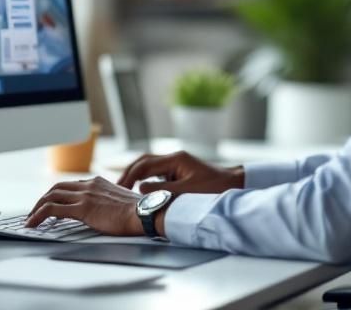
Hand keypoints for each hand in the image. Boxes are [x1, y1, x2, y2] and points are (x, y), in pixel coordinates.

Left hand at [25, 176, 143, 235]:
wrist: (145, 213)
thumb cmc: (138, 212)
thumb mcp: (120, 201)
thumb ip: (108, 202)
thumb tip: (105, 212)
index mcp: (98, 182)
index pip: (71, 185)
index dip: (58, 194)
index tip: (52, 203)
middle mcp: (89, 185)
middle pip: (57, 188)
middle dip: (44, 199)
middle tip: (36, 210)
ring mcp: (84, 195)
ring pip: (51, 196)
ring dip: (37, 207)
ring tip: (31, 219)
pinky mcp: (82, 208)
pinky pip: (52, 210)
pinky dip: (39, 215)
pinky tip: (33, 223)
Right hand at [117, 151, 244, 194]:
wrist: (234, 185)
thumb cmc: (215, 188)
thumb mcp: (187, 191)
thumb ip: (163, 190)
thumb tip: (140, 189)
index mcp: (175, 159)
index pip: (144, 165)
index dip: (129, 176)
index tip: (120, 188)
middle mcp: (173, 158)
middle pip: (143, 161)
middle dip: (128, 174)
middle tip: (116, 188)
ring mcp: (176, 165)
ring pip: (148, 167)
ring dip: (136, 177)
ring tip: (124, 190)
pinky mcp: (178, 173)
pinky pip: (156, 174)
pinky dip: (145, 181)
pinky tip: (140, 191)